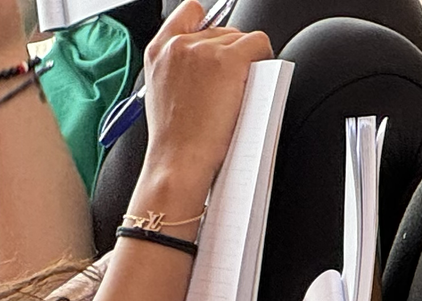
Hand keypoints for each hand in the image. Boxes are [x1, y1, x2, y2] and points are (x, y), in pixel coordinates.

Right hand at [138, 3, 272, 200]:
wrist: (178, 164)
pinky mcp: (229, 60)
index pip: (190, 12)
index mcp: (158, 51)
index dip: (209, 27)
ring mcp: (204, 50)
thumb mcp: (162, 95)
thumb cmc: (174, 142)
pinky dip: (264, 63)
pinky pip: (260, 44)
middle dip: (230, 55)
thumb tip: (207, 63)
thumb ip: (180, 69)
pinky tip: (251, 88)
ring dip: (245, 64)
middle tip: (225, 91)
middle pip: (222, 30)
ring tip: (232, 97)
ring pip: (242, 39)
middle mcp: (179, 44)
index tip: (217, 47)